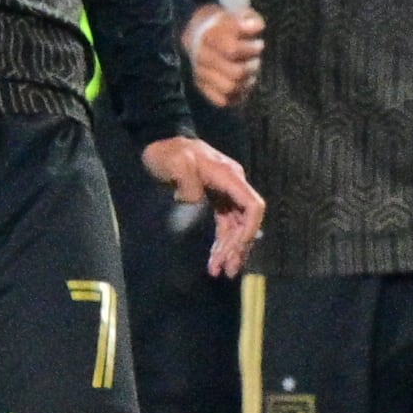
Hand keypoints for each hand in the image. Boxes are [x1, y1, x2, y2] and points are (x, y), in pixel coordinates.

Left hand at [142, 134, 265, 276]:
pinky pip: (225, 224)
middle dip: (237, 247)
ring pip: (235, 227)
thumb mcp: (175, 163)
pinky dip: (222, 241)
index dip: (250, 230)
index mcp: (229, 177)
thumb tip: (196, 199)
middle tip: (224, 270)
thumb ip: (187, 181)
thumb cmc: (167, 152)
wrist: (159, 142)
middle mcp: (233, 185)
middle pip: (245, 222)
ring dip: (230, 249)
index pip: (253, 207)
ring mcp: (226, 192)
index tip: (237, 249)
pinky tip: (215, 257)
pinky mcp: (216, 198)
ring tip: (219, 270)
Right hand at [181, 4, 265, 106]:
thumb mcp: (239, 15)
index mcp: (210, 36)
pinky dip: (236, 95)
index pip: (232, 49)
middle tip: (255, 61)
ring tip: (250, 73)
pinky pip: (222, 101)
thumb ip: (250, 19)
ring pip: (229, 88)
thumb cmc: (227, 26)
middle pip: (234, 73)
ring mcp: (201, 73)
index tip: (259, 44)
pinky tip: (242, 84)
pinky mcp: (202, 87)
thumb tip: (257, 27)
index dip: (251, 49)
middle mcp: (202, 56)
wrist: (200, 34)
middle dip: (252, 68)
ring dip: (246, 82)